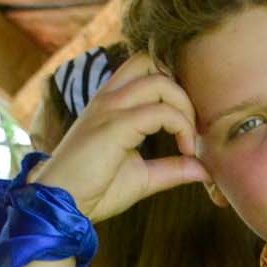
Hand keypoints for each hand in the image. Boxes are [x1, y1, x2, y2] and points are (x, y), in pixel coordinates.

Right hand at [30, 54, 207, 222]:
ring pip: (160, 81)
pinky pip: (160, 111)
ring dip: (185, 108)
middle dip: (182, 89)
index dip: (176, 90)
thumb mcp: (142, 177)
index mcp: (112, 102)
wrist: (63, 204)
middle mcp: (110, 97)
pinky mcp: (114, 125)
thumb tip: (204, 169)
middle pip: (153, 61)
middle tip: (192, 127)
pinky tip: (186, 152)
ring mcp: (110, 108)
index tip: (188, 131)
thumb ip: (172, 168)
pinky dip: (181, 127)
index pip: (147, 68)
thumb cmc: (95, 190)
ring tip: (190, 142)